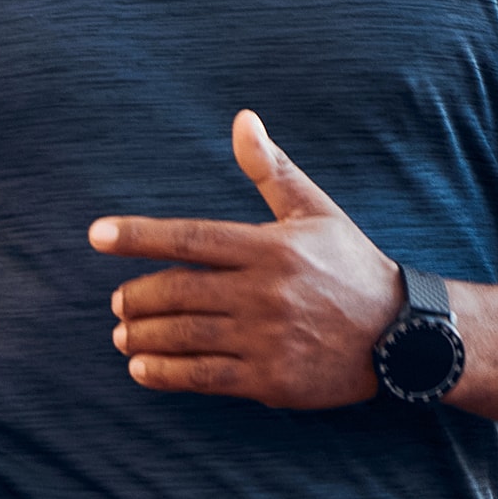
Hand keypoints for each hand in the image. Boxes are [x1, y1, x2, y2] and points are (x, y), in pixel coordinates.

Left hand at [88, 111, 399, 408]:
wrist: (400, 334)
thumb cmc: (349, 263)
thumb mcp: (313, 209)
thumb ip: (270, 168)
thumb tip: (243, 119)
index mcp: (267, 246)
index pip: (189, 237)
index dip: (138, 236)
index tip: (97, 235)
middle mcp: (262, 291)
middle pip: (178, 291)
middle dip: (137, 296)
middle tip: (117, 300)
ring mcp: (266, 338)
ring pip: (185, 336)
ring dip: (143, 335)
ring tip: (121, 334)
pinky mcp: (272, 379)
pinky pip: (205, 376)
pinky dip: (166, 374)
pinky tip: (141, 369)